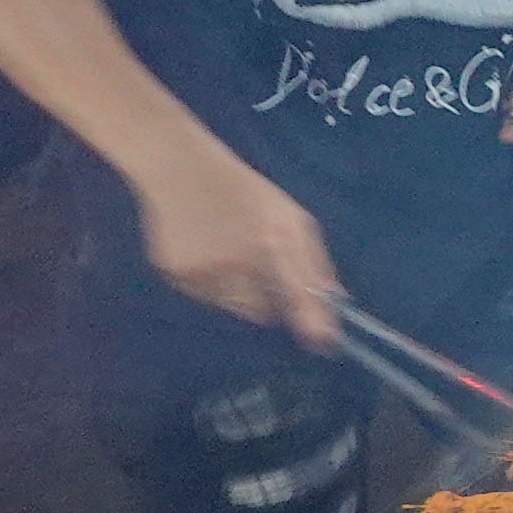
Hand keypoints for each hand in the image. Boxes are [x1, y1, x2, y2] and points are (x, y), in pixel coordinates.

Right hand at [139, 145, 342, 346]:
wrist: (181, 169)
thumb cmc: (246, 193)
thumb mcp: (291, 217)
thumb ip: (314, 261)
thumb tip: (338, 301)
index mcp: (271, 241)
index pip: (297, 293)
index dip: (312, 322)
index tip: (323, 343)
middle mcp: (236, 261)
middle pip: (261, 311)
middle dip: (267, 300)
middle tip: (258, 270)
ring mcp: (201, 270)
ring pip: (231, 306)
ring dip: (238, 292)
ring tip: (228, 254)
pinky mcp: (174, 274)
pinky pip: (202, 297)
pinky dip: (209, 284)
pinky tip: (204, 252)